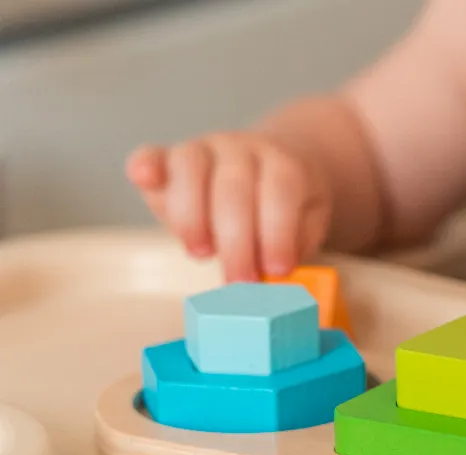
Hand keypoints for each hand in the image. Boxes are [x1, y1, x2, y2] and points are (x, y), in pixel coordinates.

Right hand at [125, 131, 331, 280]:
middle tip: (239, 281)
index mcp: (282, 163)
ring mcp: (203, 149)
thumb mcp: (307, 222)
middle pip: (233, 188)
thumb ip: (296, 243)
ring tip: (201, 254)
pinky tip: (144, 178)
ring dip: (191, 217)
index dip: (277, 232)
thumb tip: (278, 277)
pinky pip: (153, 155)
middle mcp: (241, 149)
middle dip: (235, 241)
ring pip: (190, 169)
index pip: (281, 191)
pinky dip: (146, 165)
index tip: (277, 270)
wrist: (270, 164)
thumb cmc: (287, 205)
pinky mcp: (169, 158)